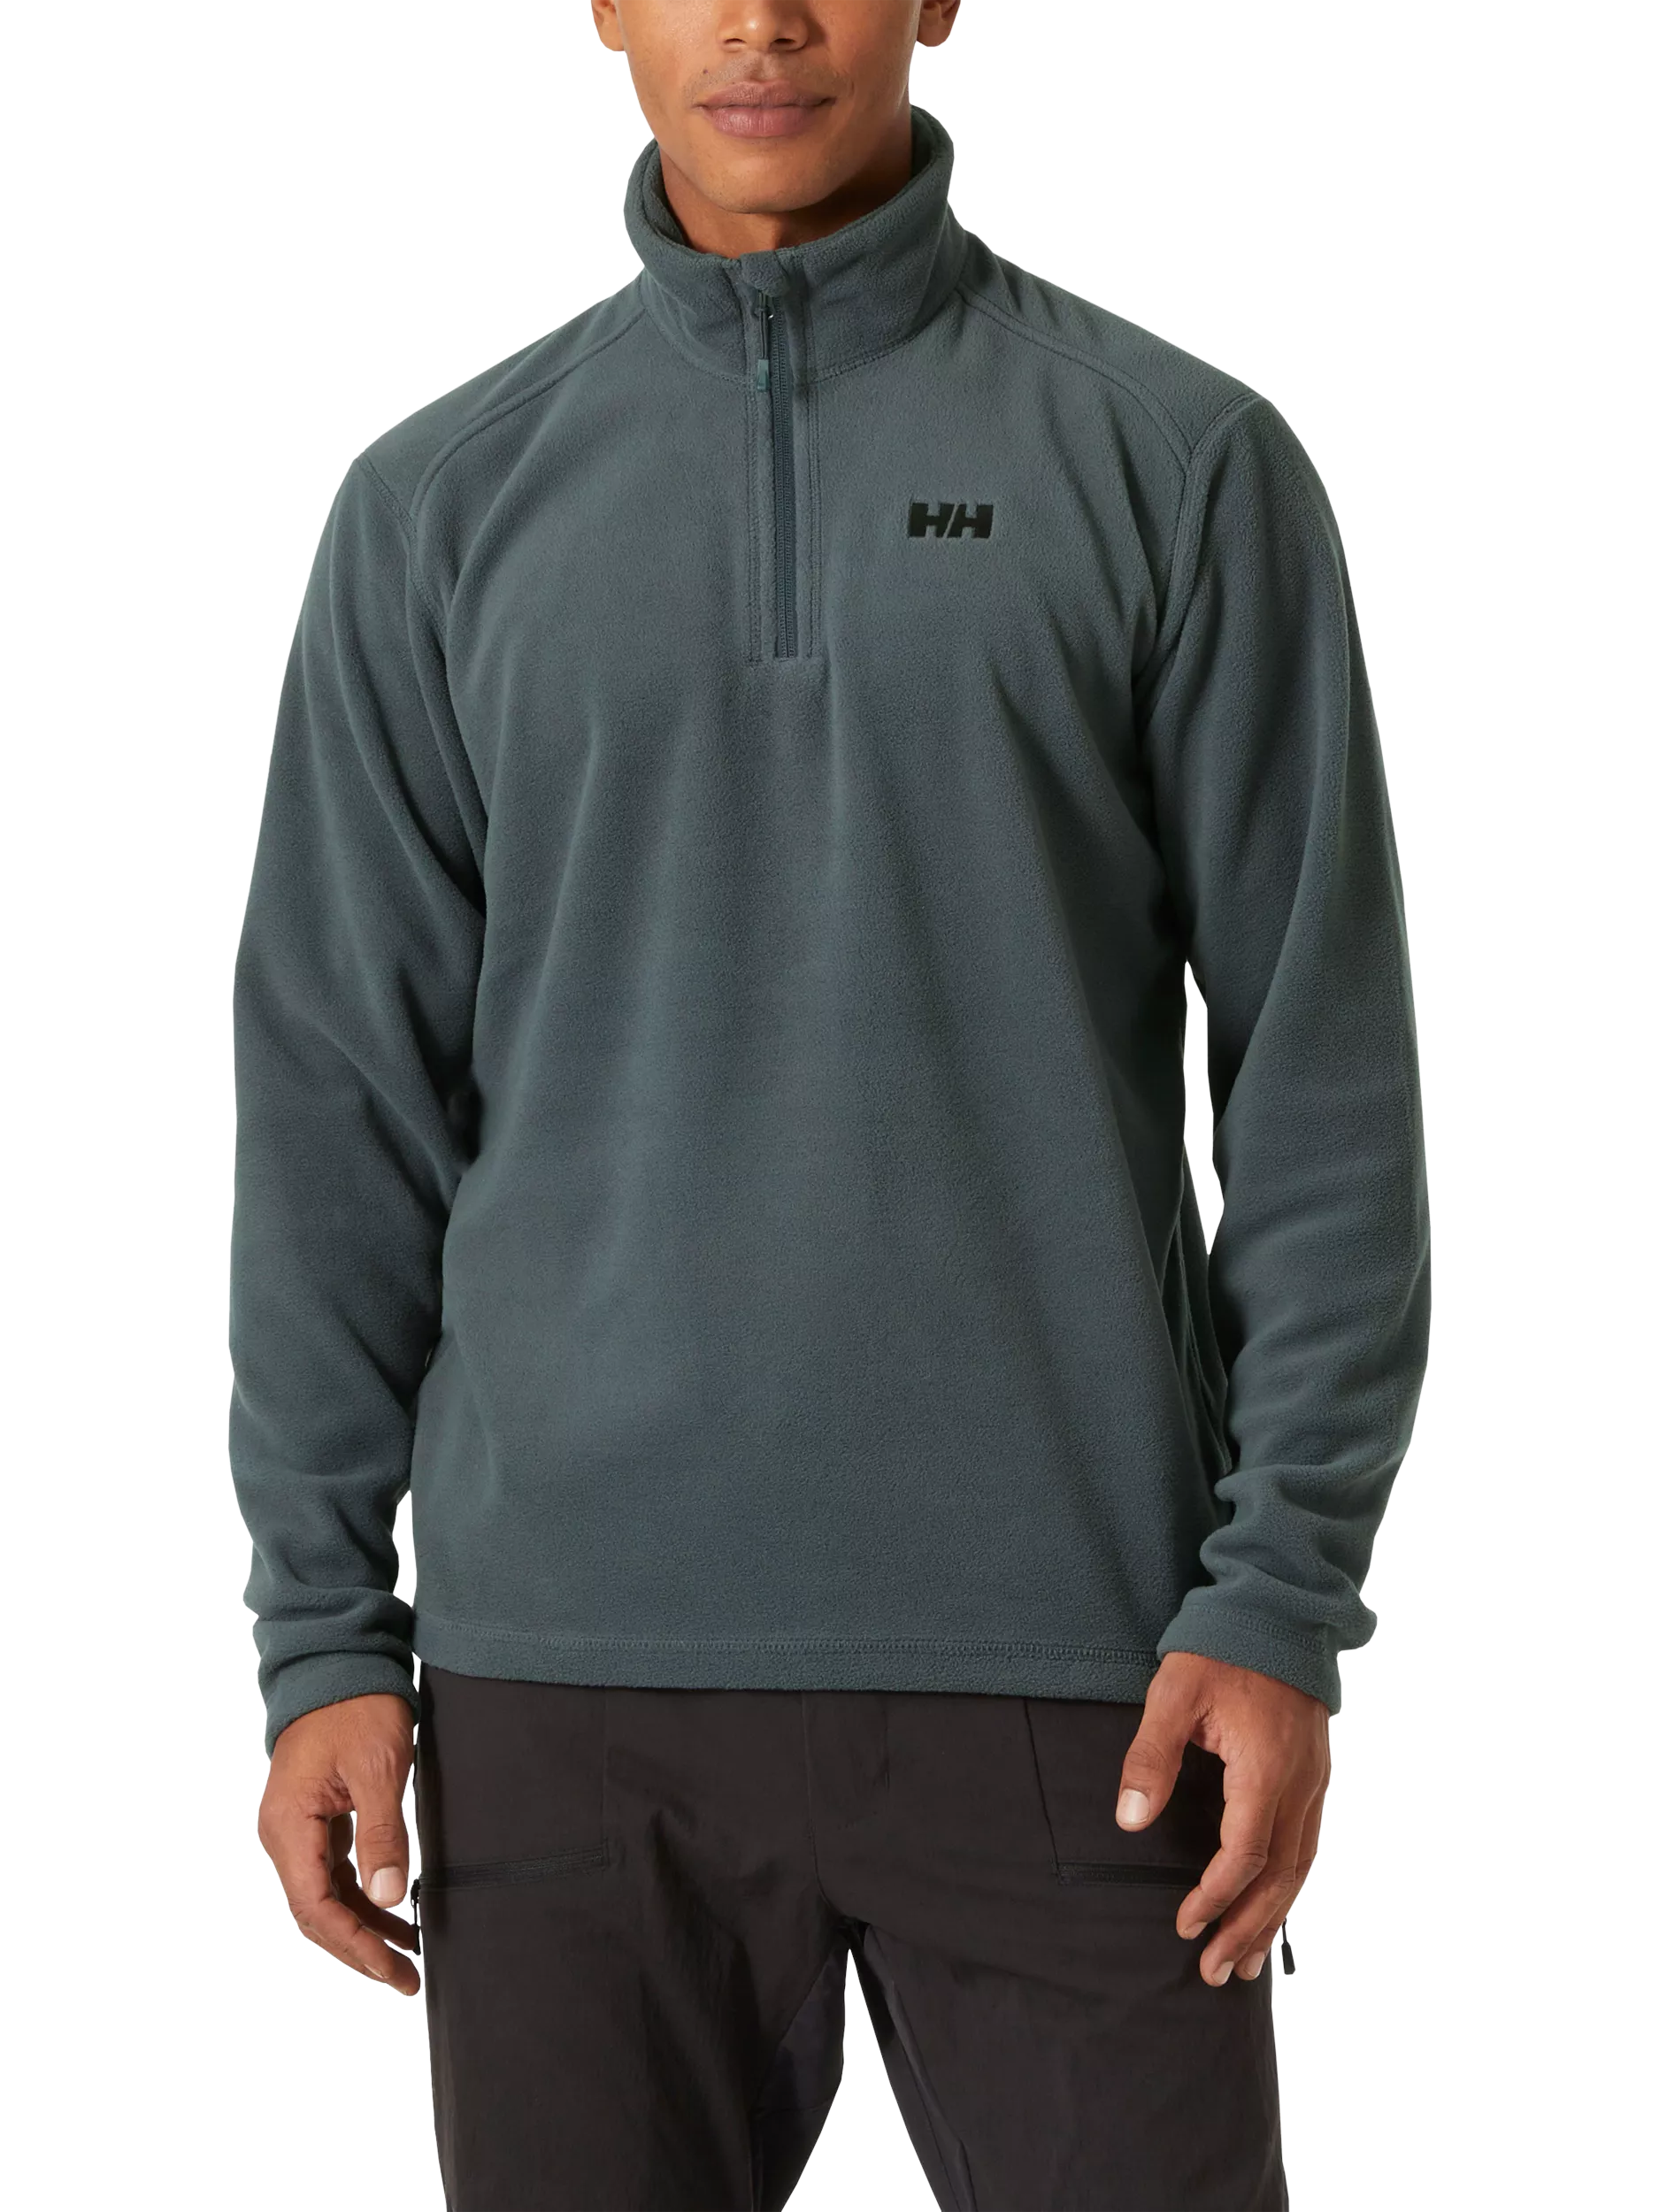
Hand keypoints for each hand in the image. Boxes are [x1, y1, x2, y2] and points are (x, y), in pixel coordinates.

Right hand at [257, 1692, 420, 1993]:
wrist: (338, 1662)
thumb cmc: (356, 1706)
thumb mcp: (377, 1767)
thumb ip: (382, 1832)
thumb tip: (388, 1895)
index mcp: (289, 1825)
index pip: (314, 1907)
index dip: (354, 1944)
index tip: (390, 1970)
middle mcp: (283, 1834)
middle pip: (316, 1913)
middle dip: (360, 1950)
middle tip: (405, 1980)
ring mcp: (297, 1828)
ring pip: (326, 1898)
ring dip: (365, 1929)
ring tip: (408, 1960)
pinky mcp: (315, 1820)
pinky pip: (335, 1873)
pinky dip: (364, 1897)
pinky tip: (396, 1914)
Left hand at [1116, 1652, 1329, 1987]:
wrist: (1278, 1610)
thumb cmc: (1221, 1649)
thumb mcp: (1173, 1693)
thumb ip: (1150, 1757)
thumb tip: (1131, 1821)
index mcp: (1265, 1769)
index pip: (1244, 1854)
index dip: (1215, 1897)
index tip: (1185, 1926)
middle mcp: (1300, 1784)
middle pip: (1280, 1876)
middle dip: (1248, 1928)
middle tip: (1218, 1973)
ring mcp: (1315, 1781)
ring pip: (1301, 1866)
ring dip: (1274, 1917)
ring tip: (1249, 1962)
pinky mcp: (1316, 1775)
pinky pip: (1309, 1844)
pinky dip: (1290, 1885)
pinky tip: (1274, 1906)